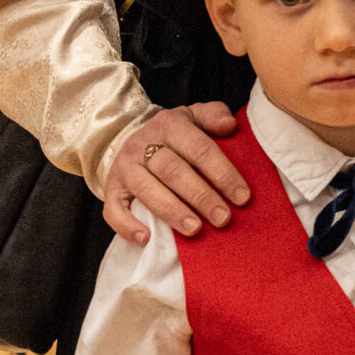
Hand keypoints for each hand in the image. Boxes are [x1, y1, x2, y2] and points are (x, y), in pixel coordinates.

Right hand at [102, 103, 248, 242]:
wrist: (129, 138)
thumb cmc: (173, 135)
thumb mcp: (193, 117)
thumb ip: (214, 115)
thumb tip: (229, 124)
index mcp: (169, 124)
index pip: (200, 148)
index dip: (222, 173)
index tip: (242, 197)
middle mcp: (143, 144)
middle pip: (174, 171)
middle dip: (201, 196)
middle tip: (223, 218)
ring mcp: (124, 167)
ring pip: (147, 190)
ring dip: (172, 211)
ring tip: (194, 229)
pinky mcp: (111, 189)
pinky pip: (114, 210)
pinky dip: (128, 226)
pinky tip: (147, 239)